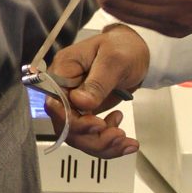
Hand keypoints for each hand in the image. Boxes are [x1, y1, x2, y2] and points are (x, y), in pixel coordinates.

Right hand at [48, 25, 147, 155]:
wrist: (136, 51)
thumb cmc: (123, 47)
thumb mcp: (114, 60)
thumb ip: (97, 82)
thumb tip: (80, 102)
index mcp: (64, 71)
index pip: (56, 104)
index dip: (72, 120)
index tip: (97, 124)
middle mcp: (65, 91)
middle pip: (65, 126)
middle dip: (91, 137)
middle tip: (117, 135)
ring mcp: (76, 105)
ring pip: (79, 137)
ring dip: (102, 145)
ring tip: (125, 140)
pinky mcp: (88, 115)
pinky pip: (92, 136)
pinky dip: (109, 145)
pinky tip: (126, 140)